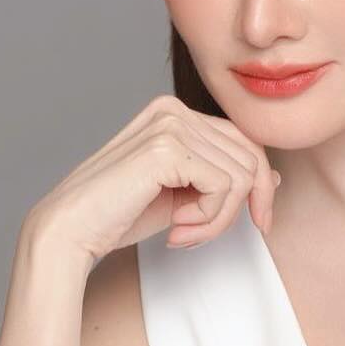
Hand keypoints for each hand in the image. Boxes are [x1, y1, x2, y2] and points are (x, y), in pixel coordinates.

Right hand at [26, 94, 281, 270]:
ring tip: (184, 234)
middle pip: (251, 158)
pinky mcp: (167, 148)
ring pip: (241, 177)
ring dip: (218, 220)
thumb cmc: (120, 214)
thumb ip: (223, 180)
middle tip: (201, 235)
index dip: (260, 187)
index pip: (246, 143)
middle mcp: (173, 110)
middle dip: (239, 208)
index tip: (259, 223)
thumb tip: (273, 178)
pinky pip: (224, 188)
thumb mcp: (184, 194)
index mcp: (176, 113)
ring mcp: (170, 125)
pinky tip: (176, 230)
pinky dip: (210, 219)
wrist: (71, 230)